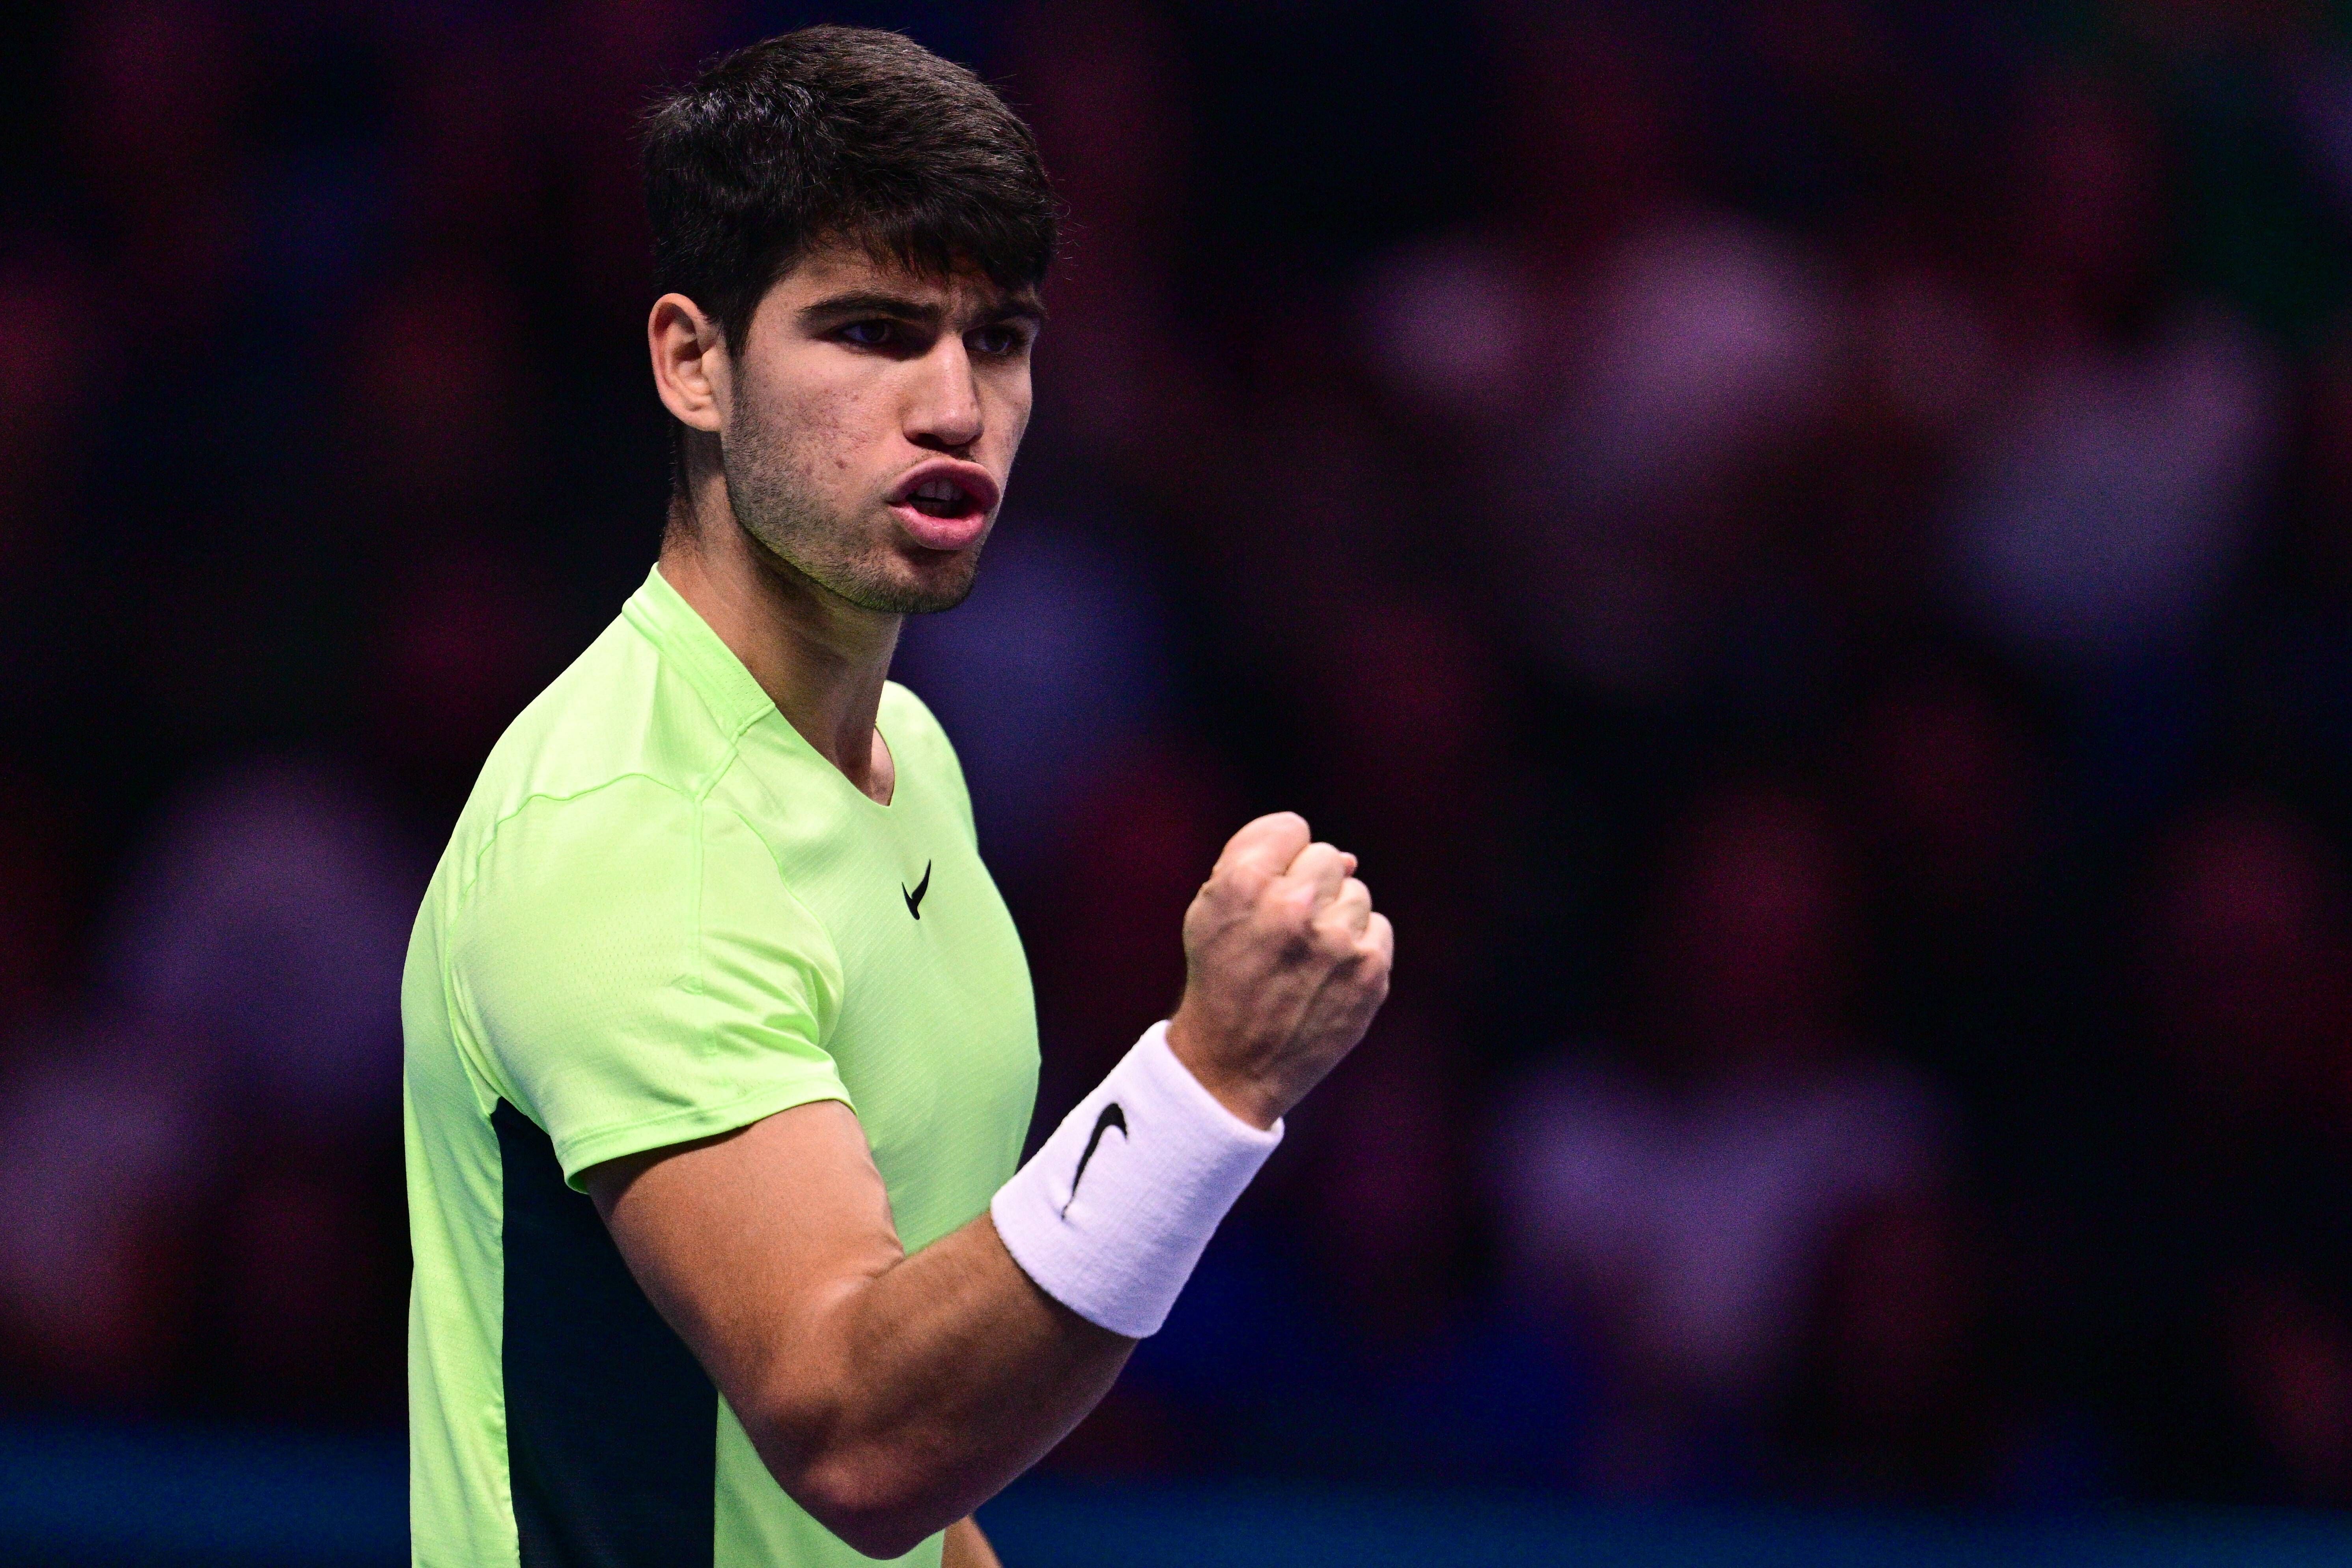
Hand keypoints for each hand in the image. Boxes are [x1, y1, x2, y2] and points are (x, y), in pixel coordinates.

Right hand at [1164, 813, 1393, 1128]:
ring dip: (1335, 917)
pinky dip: (1358, 947)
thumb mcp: (1211, 911)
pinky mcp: (1370, 973)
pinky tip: (1329, 975)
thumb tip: (1349, 858)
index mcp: (1243, 884)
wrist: (1233, 1066)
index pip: (1291, 828)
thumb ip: (1260, 862)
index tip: (1270, 887)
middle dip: (1310, 886)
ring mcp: (1337, 941)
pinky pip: (1378, 929)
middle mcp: (1293, 907)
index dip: (1280, 856)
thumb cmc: (1221, 977)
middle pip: (1328, 856)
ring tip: (1305, 958)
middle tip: (1286, 929)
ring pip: (1357, 893)